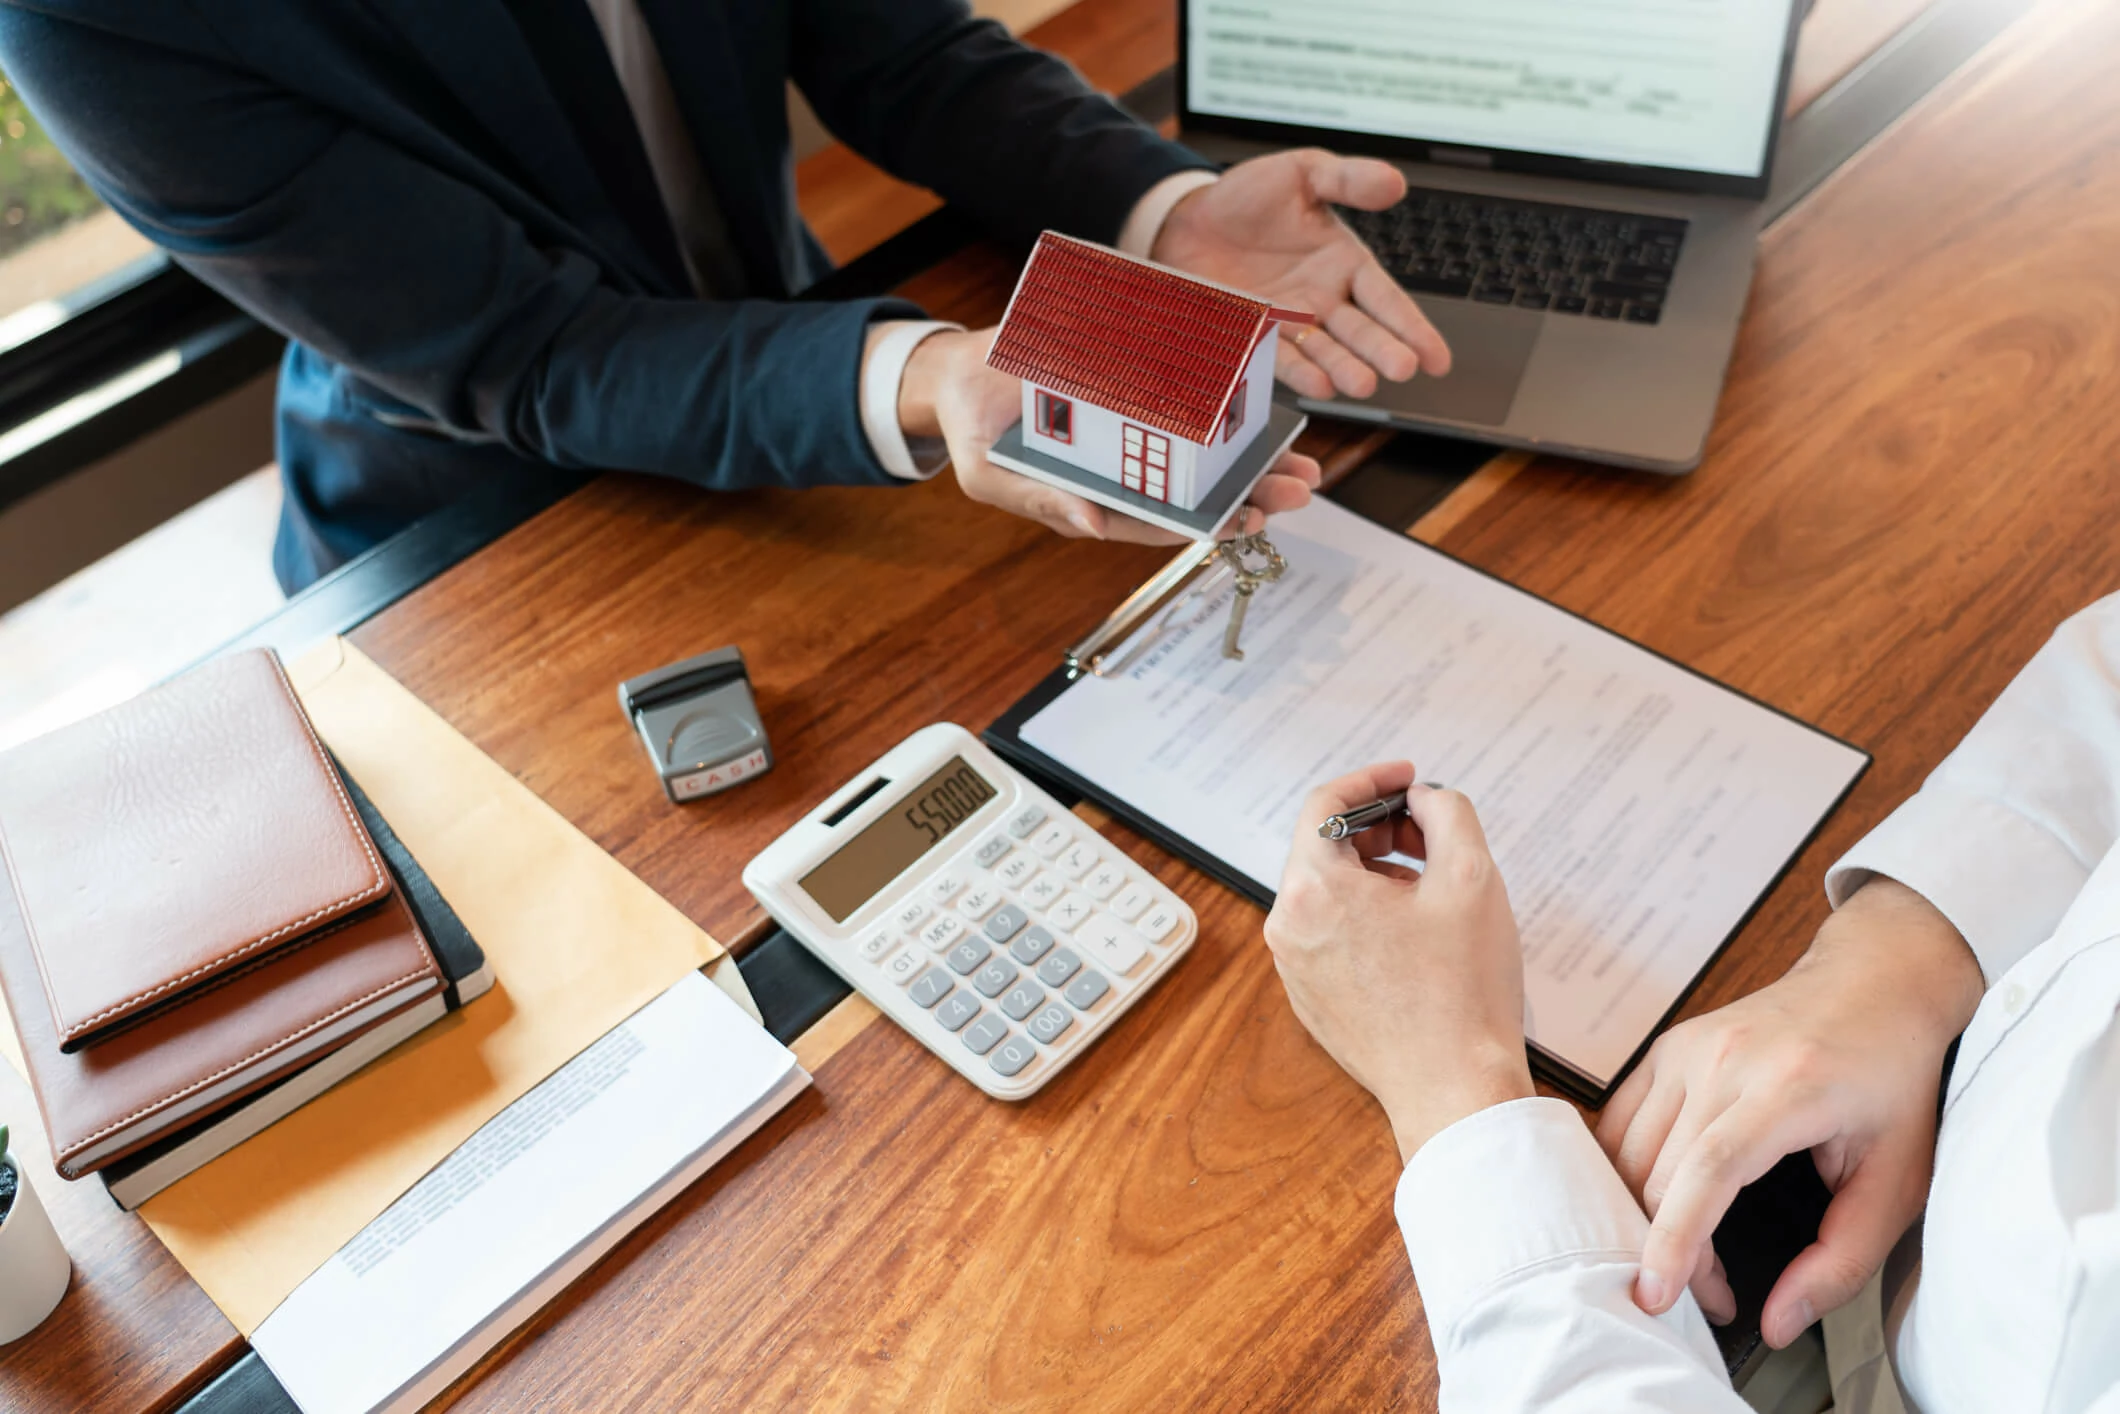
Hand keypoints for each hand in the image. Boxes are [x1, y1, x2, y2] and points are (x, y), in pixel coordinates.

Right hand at [893, 326, 1321, 544]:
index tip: (1248, 521)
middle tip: (1297, 491)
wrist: (961, 373)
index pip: (1161, 522)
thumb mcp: (993, 474)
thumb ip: (1043, 501)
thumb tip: (1093, 528)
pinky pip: (1187, 404)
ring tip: (1300, 463)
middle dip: (1250, 496)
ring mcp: (1132, 434)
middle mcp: (1123, 472)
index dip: (1206, 525)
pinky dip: (1225, 408)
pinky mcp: (1135, 393)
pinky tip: (1263, 409)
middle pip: (1196, 494)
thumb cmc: (974, 432)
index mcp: (1095, 501)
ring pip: (1204, 456)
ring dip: (1252, 461)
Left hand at [1150, 150, 1452, 400]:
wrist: (1187, 218)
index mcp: (1345, 264)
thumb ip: (1348, 179)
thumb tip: (1396, 181)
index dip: (1413, 328)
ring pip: (1325, 351)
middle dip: (1384, 351)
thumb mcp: (1303, 174)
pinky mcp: (1253, 332)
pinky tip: (1319, 386)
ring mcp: (1289, 320)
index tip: (1437, 359)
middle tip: (1403, 369)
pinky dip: (1299, 372)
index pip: (1387, 301)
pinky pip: (1280, 356)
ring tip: (1363, 384)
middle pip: (1362, 332)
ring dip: (1345, 369)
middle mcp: (1323, 299)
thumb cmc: (1248, 197)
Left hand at [1263, 762, 1532, 1159]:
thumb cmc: (1462, 992)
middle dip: (1379, 829)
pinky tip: (1417, 934)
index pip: (1325, 804)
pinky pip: (1330, 935)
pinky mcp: (1311, 999)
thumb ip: (1447, 812)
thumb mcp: (1472, 877)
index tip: (1409, 781)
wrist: (1455, 1091)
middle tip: (1431, 835)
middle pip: (1323, 848)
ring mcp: (1295, 967)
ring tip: (1431, 890)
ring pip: (1328, 893)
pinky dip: (1366, 916)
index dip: (1372, 780)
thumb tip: (1424, 798)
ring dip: (1376, 875)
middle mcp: (1289, 927)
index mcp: (1314, 890)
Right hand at [1595, 878, 1983, 1346]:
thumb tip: (1777, 1320)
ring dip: (1643, 1213)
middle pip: (1659, 1172)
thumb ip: (1840, 1259)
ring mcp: (1686, 1048)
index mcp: (1787, 1089)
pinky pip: (1617, 1120)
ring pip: (1626, 1151)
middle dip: (1671, 1248)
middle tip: (1710, 1294)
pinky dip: (1623, 1169)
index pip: (1708, 1170)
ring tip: (1689, 1251)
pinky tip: (1657, 1198)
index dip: (1675, 1239)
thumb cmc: (1894, 1080)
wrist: (1876, 983)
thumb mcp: (1897, 1179)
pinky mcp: (1667, 1046)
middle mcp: (1724, 1060)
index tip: (1657, 1293)